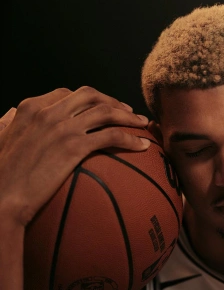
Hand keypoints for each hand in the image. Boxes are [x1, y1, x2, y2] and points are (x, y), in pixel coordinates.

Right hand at [0, 87, 149, 227]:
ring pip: (105, 111)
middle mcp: (48, 111)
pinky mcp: (74, 146)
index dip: (90, 98)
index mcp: (31, 107)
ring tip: (142, 124)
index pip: (67, 93)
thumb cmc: (3, 178)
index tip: (102, 107)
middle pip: (90, 96)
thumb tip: (24, 132)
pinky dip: (131, 138)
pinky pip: (112, 136)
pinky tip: (142, 146)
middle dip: (113, 100)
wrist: (3, 195)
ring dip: (128, 116)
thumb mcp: (7, 143)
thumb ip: (22, 131)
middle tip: (128, 111)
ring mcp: (62, 127)